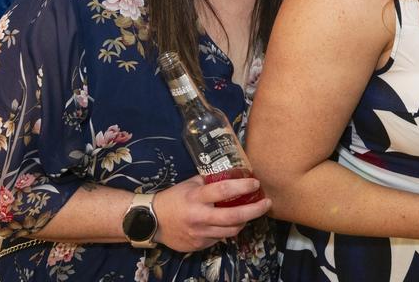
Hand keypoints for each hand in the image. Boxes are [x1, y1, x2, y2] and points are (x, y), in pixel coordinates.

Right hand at [152, 175, 271, 252]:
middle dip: (255, 210)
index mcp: (196, 198)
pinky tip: (228, 223)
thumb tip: (232, 173)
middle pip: (234, 217)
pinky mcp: (198, 245)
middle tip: (267, 203)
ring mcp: (199, 234)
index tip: (256, 183)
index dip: (244, 187)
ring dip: (244, 221)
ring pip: (231, 231)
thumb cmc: (173, 198)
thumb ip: (210, 181)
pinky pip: (219, 239)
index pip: (225, 190)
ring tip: (250, 213)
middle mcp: (199, 217)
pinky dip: (227, 230)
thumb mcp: (190, 184)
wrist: (150, 221)